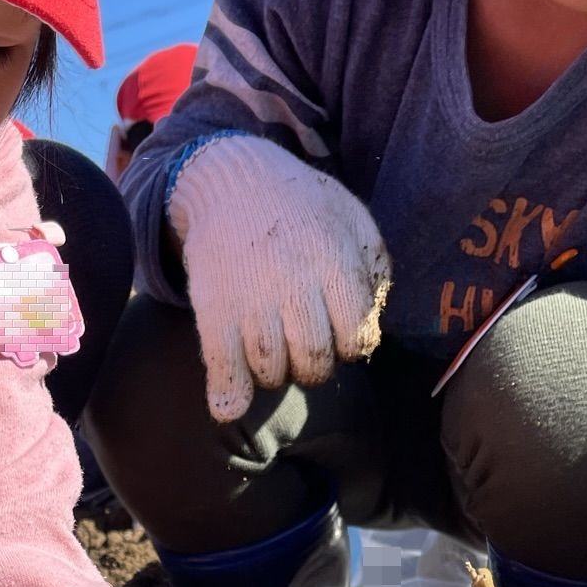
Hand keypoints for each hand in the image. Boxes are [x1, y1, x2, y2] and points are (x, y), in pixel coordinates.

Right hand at [166, 133, 388, 415]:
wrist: (231, 180)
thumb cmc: (300, 206)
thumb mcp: (351, 217)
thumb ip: (373, 266)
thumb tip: (373, 316)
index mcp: (332, 261)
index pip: (356, 335)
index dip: (352, 343)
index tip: (339, 334)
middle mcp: (292, 284)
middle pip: (313, 360)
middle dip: (314, 365)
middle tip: (304, 347)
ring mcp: (249, 300)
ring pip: (270, 371)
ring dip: (275, 374)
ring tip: (273, 352)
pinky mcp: (212, 310)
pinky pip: (222, 367)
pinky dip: (227, 396)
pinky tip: (230, 407)